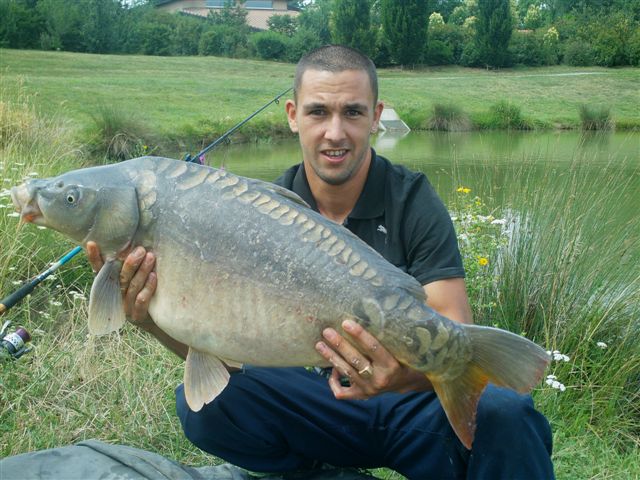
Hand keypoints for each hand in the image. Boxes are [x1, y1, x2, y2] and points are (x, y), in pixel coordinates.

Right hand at [85, 242, 156, 327]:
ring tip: (150, 257)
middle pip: (120, 278)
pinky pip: (141, 301)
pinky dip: (147, 288)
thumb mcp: (132, 281)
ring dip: (141, 271)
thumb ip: (128, 267)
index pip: (99, 271)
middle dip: (130, 263)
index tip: (92, 243)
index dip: (94, 258)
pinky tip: (153, 276)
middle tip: (140, 249)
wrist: (153, 322)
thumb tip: (133, 242)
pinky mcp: (138, 316)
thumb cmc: (140, 295)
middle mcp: (115, 297)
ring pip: (132, 287)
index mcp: (110, 286)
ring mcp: (126, 307)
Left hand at [315, 319, 431, 399]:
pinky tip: (332, 371)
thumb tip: (373, 308)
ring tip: (319, 344)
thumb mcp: (400, 347)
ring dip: (331, 358)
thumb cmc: (401, 357)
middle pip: (356, 360)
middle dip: (340, 345)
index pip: (373, 348)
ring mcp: (369, 389)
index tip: (345, 322)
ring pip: (346, 372)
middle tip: (327, 331)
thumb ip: (388, 334)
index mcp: (391, 365)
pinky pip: (343, 392)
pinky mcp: (361, 395)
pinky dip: (334, 382)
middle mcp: (379, 379)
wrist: (404, 382)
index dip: (359, 335)